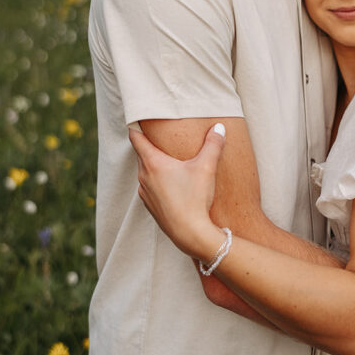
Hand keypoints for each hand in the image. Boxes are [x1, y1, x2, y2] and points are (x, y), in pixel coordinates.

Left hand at [129, 123, 226, 260]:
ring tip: (167, 160)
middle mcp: (144, 177)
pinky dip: (156, 181)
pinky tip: (171, 184)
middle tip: (157, 135)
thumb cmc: (195, 199)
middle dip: (149, 145)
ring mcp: (145, 193)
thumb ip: (213, 144)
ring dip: (153, 165)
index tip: (134, 119)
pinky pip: (149, 187)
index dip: (135, 127)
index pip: (136, 139)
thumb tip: (220, 127)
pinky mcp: (151, 207)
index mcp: (153, 163)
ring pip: (145, 172)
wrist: (190, 235)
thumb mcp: (206, 167)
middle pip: (142, 155)